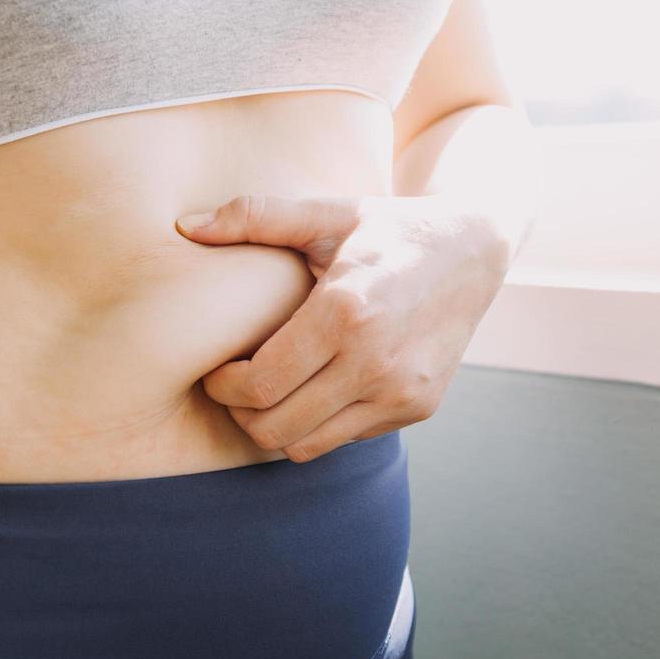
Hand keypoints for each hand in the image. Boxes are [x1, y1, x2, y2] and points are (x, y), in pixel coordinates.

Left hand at [174, 192, 509, 461]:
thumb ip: (255, 216)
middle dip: (241, 414)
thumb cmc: (388, 229)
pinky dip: (319, 424)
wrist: (474, 248)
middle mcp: (376, 360)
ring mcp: (401, 391)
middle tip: (231, 388)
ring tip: (266, 395)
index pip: (260, 384)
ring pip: (308, 446)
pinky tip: (313, 390)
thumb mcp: (326, 212)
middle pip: (276, 426)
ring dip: (276, 428)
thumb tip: (185, 226)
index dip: (223, 388)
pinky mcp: (418, 408)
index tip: (214, 372)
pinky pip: (346, 439)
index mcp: (345, 311)